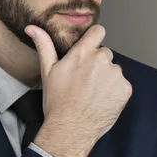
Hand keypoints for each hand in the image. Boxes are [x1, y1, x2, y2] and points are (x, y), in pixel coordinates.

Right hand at [25, 24, 132, 156]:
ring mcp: (115, 75)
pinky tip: (100, 100)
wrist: (70, 128)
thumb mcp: (47, 71)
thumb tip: (31, 27)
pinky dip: (114, 91)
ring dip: (106, 77)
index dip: (94, 38)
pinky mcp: (125, 89)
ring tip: (92, 93)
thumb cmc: (57, 101)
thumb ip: (44, 45)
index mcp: (82, 53)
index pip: (98, 31)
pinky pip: (121, 84)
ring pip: (113, 70)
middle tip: (84, 80)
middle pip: (104, 53)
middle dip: (97, 63)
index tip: (90, 47)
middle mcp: (102, 60)